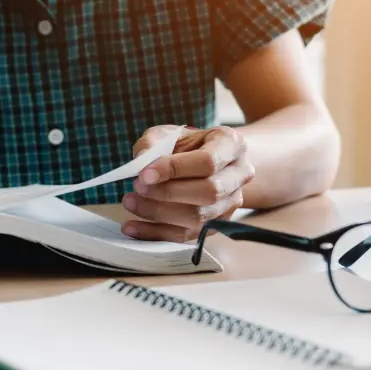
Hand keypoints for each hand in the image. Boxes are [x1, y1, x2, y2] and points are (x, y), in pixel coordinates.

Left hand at [121, 125, 254, 241]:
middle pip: (209, 192)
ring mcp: (232, 203)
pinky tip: (132, 227)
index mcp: (232, 144)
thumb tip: (140, 161)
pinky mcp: (217, 225)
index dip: (175, 169)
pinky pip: (187, 235)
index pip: (208, 161)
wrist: (208, 161)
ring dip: (158, 213)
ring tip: (130, 202)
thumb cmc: (186, 145)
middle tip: (137, 186)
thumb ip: (153, 143)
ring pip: (198, 217)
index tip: (144, 174)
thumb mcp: (169, 134)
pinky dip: (156, 233)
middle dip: (167, 193)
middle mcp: (240, 174)